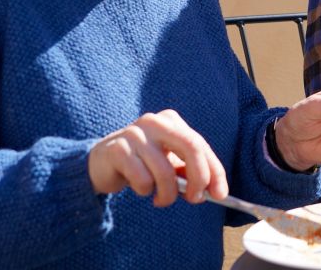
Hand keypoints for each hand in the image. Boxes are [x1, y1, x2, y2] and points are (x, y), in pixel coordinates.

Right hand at [88, 109, 226, 206]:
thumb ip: (188, 171)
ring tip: (159, 198)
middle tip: (195, 199)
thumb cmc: (142, 163)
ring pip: (165, 172)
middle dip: (198, 178)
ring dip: (167, 195)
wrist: (99, 163)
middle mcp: (155, 122)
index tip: (221, 193)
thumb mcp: (167, 163)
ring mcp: (135, 133)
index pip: (200, 143)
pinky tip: (138, 187)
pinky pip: (142, 180)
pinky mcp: (117, 149)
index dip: (214, 170)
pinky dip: (145, 191)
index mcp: (171, 121)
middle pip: (190, 147)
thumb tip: (213, 189)